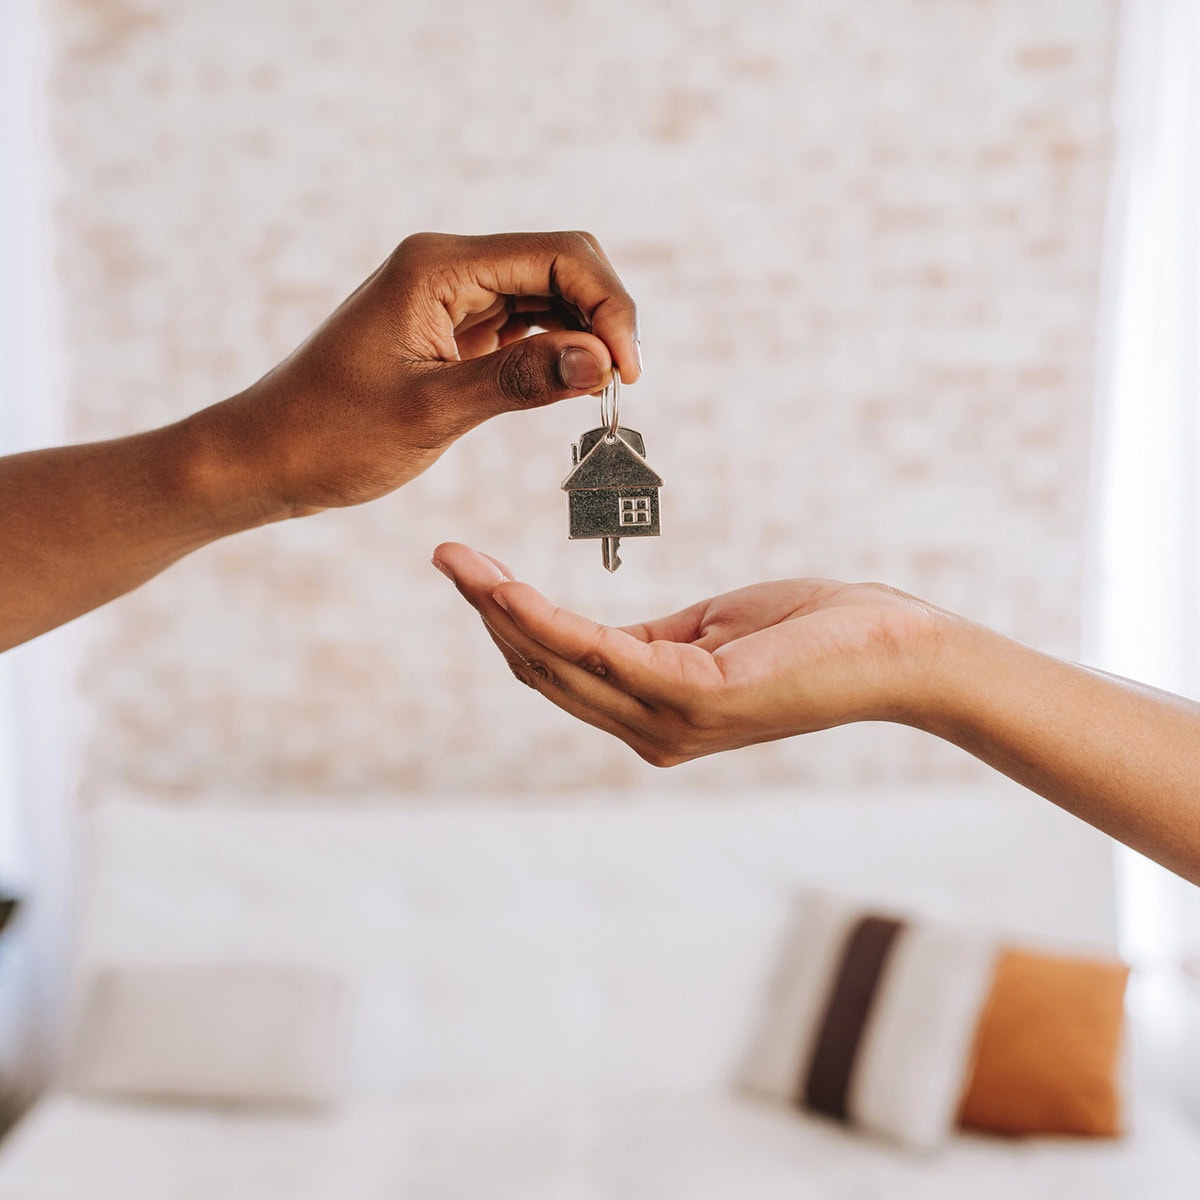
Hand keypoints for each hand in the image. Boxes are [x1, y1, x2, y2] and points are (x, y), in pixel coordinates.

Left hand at [197, 231, 640, 516]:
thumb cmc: (331, 435)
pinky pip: (521, 324)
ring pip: (546, 294)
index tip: (626, 372)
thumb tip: (600, 361)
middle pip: (560, 265)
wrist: (267, 457)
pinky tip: (566, 385)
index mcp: (437, 267)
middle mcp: (446, 267)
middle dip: (603, 316)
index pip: (558, 255)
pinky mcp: (449, 329)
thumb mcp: (431, 412)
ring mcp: (448, 296)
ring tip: (599, 390)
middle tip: (620, 384)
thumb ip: (520, 381)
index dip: (609, 305)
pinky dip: (553, 351)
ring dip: (582, 335)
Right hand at [432, 543, 948, 765]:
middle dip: (488, 612)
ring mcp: (669, 720)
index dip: (507, 625)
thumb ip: (650, 641)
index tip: (468, 572)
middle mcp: (651, 730)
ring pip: (558, 662)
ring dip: (500, 610)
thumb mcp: (712, 632)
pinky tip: (506, 587)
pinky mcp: (692, 695)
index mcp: (654, 712)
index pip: (559, 671)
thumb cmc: (813, 634)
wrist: (895, 649)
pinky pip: (597, 652)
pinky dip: (544, 619)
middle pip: (544, 670)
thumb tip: (596, 634)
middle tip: (446, 556)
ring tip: (457, 562)